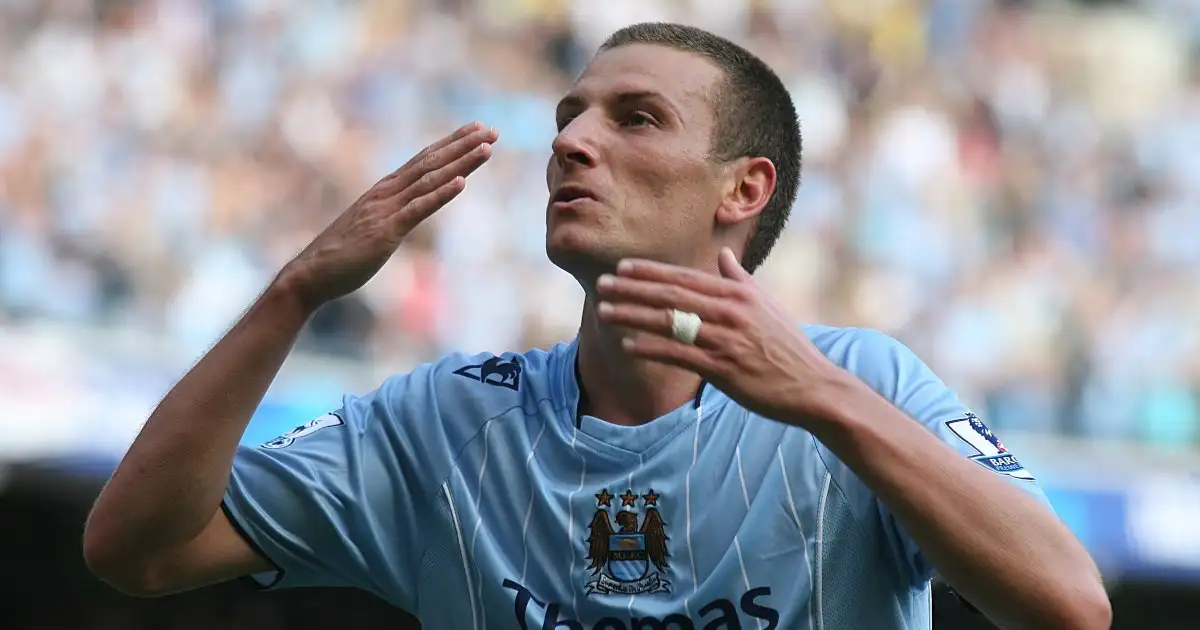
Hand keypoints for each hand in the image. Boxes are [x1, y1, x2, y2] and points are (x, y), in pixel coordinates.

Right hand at [277, 122, 497, 309]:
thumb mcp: (373, 229)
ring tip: (486, 149)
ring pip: (430, 179)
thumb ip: (391, 216)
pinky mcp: (386, 230)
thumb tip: (408, 213)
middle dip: (463, 145)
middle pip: (431, 162)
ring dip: (461, 163)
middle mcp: (387, 192)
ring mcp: (386, 209)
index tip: (476, 131)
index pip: (423, 160)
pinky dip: (441, 194)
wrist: (310, 274)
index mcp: (385, 190)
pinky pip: (418, 209)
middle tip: (492, 130)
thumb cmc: (340, 255)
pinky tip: (462, 182)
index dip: (451, 143)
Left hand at [595, 247, 842, 423]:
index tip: (623, 267)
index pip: (685, 277)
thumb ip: (740, 279)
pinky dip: (651, 348)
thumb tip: (724, 255)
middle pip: (671, 295)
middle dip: (633, 288)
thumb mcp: (767, 305)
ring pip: (669, 322)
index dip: (651, 272)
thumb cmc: (788, 346)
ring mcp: (725, 340)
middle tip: (602, 283)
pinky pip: (678, 355)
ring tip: (604, 311)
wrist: (812, 386)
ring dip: (632, 315)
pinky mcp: (722, 368)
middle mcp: (729, 312)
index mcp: (737, 294)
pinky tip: (628, 345)